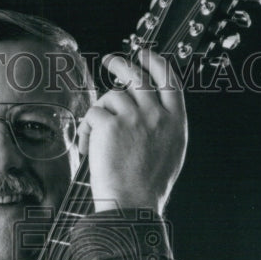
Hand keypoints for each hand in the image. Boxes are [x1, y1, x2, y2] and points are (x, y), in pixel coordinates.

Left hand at [77, 49, 186, 214]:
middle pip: (138, 76)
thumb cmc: (148, 188)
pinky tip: (86, 147)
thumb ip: (163, 128)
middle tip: (110, 60)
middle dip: (122, 64)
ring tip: (92, 135)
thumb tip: (151, 110)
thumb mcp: (170, 154)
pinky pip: (93, 113)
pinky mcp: (110, 125)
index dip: (155, 62)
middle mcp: (157, 115)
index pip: (169, 80)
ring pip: (112, 96)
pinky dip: (85, 129)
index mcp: (175, 122)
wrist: (132, 206)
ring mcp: (134, 118)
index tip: (144, 54)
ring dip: (99, 112)